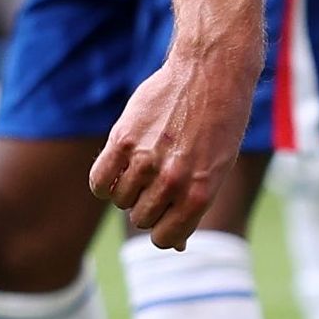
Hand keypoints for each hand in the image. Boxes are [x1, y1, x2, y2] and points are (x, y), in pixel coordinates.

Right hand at [91, 37, 259, 248]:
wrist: (211, 72)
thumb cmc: (218, 123)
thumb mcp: (217, 170)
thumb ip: (193, 207)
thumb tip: (177, 246)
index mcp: (199, 194)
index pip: (166, 239)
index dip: (163, 229)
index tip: (166, 214)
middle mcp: (172, 181)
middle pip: (140, 219)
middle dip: (147, 205)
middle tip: (158, 179)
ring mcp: (146, 160)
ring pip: (120, 200)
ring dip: (127, 189)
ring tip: (143, 165)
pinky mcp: (122, 139)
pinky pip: (99, 181)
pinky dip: (104, 181)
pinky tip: (117, 168)